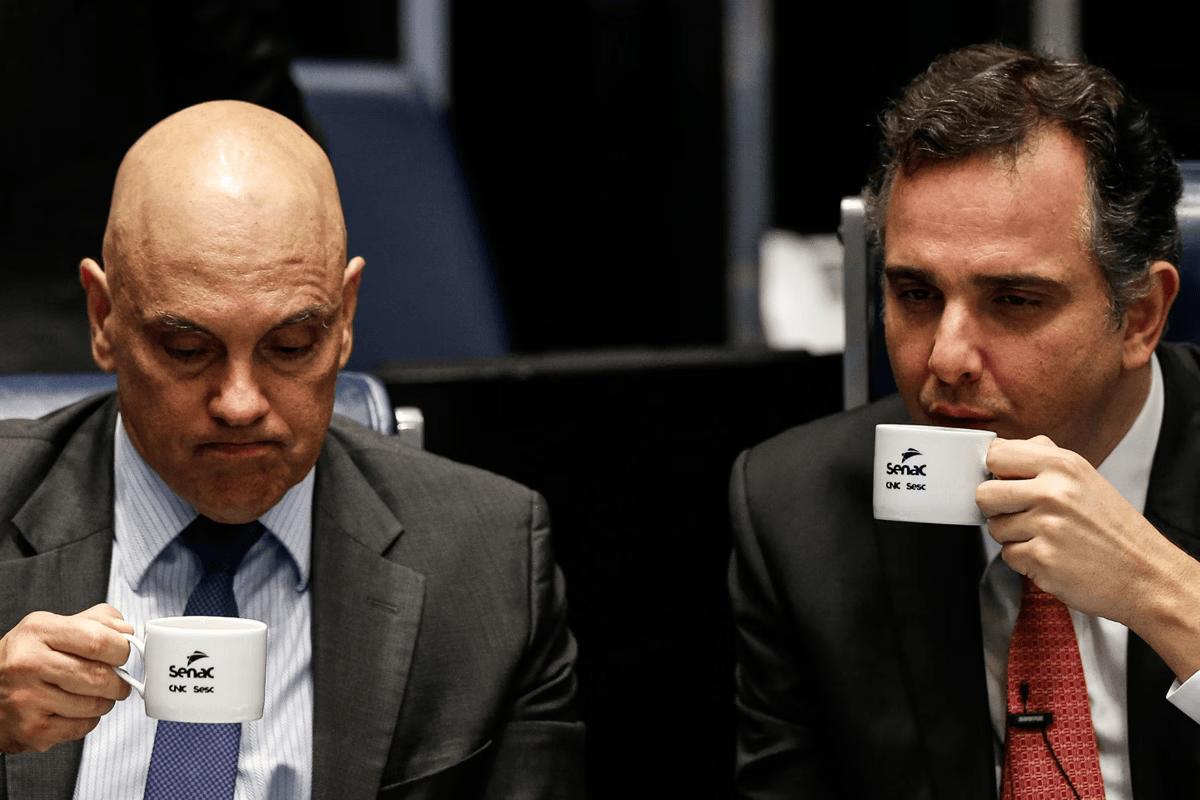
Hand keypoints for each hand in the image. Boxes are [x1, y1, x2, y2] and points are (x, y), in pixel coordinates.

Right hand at [0, 604, 133, 752]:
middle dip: (118, 680)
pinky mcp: (31, 730)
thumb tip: (127, 632)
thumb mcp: (53, 627)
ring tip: (93, 694)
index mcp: (38, 632)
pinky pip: (82, 727)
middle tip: (116, 680)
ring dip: (105, 701)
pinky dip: (88, 720)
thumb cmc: (26, 657)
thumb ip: (96, 621)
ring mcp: (27, 700)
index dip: (122, 650)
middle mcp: (28, 664)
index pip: (98, 641)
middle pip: (98, 676)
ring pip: (94, 705)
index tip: (122, 654)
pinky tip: (75, 710)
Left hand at [977, 435, 1199, 680]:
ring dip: (1014, 537)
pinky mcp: (1042, 558)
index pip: (995, 455)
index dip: (993, 472)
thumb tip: (1001, 449)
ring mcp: (1047, 526)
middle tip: (1023, 516)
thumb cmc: (1113, 529)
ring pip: (994, 528)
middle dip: (997, 509)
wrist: (1147, 575)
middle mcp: (1053, 492)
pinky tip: (1053, 557)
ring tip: (1048, 538)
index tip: (1002, 482)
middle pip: (984, 494)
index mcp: (1062, 465)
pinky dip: (1025, 561)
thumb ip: (1044, 459)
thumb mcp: (1085, 478)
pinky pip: (1008, 556)